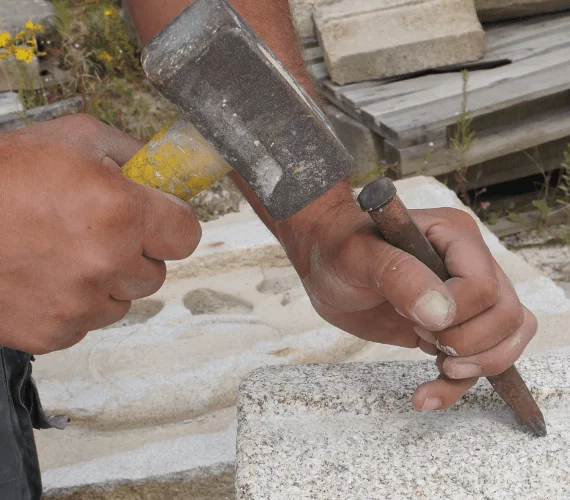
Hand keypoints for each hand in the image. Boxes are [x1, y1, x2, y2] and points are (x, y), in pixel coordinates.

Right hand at [0, 115, 200, 353]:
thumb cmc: (1, 175)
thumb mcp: (72, 138)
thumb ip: (131, 153)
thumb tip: (164, 169)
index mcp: (121, 212)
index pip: (187, 236)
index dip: (173, 227)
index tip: (160, 223)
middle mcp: (107, 263)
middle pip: (156, 273)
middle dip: (136, 254)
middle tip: (99, 233)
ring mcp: (79, 304)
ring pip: (123, 300)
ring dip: (107, 282)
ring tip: (65, 255)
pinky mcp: (53, 333)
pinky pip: (87, 322)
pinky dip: (75, 305)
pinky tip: (45, 278)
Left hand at [280, 197, 536, 409]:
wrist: (325, 264)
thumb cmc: (339, 248)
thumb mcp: (359, 256)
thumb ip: (399, 276)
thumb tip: (442, 315)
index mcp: (455, 236)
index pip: (484, 287)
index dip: (455, 314)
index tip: (413, 319)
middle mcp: (470, 264)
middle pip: (507, 316)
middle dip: (468, 343)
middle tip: (421, 337)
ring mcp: (466, 297)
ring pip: (508, 339)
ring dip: (476, 367)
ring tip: (437, 370)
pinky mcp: (451, 325)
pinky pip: (479, 359)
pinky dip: (458, 386)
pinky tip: (426, 397)